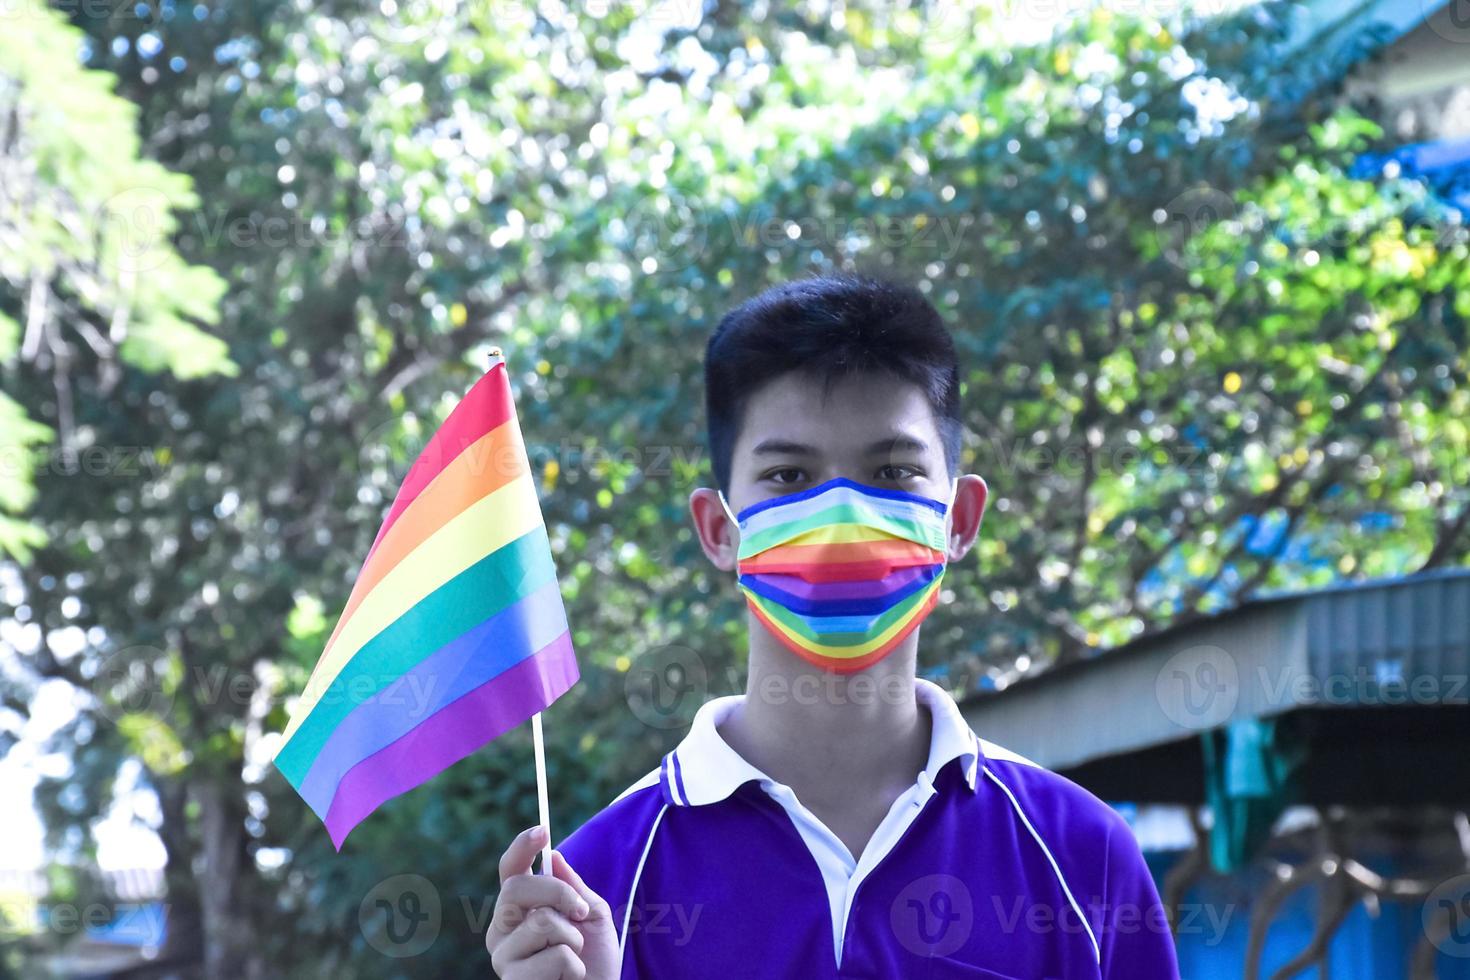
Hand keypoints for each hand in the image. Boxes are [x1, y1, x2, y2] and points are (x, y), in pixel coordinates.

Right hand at [486, 826, 619, 979]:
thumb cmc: (595, 961)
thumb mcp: (593, 915)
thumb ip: (573, 888)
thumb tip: (554, 855)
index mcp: (519, 910)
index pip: (509, 871)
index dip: (521, 848)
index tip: (542, 831)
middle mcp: (502, 930)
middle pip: (516, 889)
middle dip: (559, 894)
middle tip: (582, 912)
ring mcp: (502, 958)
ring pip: (541, 923)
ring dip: (574, 940)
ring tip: (574, 959)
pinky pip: (554, 956)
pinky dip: (574, 966)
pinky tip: (567, 979)